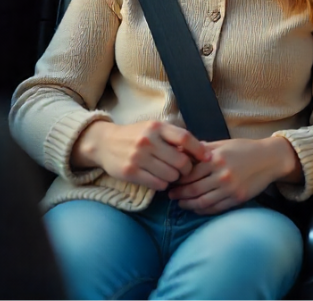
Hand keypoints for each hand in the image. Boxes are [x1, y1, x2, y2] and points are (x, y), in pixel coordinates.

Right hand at [71, 120, 208, 190]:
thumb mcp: (154, 128)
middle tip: (185, 170)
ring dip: (175, 178)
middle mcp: (148, 141)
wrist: (104, 143)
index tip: (207, 158)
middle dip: (187, 169)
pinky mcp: (130, 172)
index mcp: (156, 127)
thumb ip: (174, 137)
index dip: (199, 150)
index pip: (185, 138)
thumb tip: (203, 149)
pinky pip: (158, 184)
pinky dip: (163, 184)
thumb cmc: (136, 135)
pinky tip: (160, 179)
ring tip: (171, 174)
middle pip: (181, 161)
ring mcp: (138, 157)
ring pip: (171, 175)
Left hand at [168, 137, 296, 214]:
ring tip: (180, 203)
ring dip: (188, 204)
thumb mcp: (223, 144)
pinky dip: (203, 210)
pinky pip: (215, 208)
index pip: (189, 173)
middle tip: (170, 195)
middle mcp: (222, 175)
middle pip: (193, 189)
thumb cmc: (245, 149)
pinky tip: (196, 208)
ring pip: (202, 202)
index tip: (170, 180)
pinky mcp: (237, 198)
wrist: (269, 159)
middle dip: (179, 194)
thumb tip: (182, 151)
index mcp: (216, 159)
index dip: (177, 179)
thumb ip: (203, 149)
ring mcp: (230, 189)